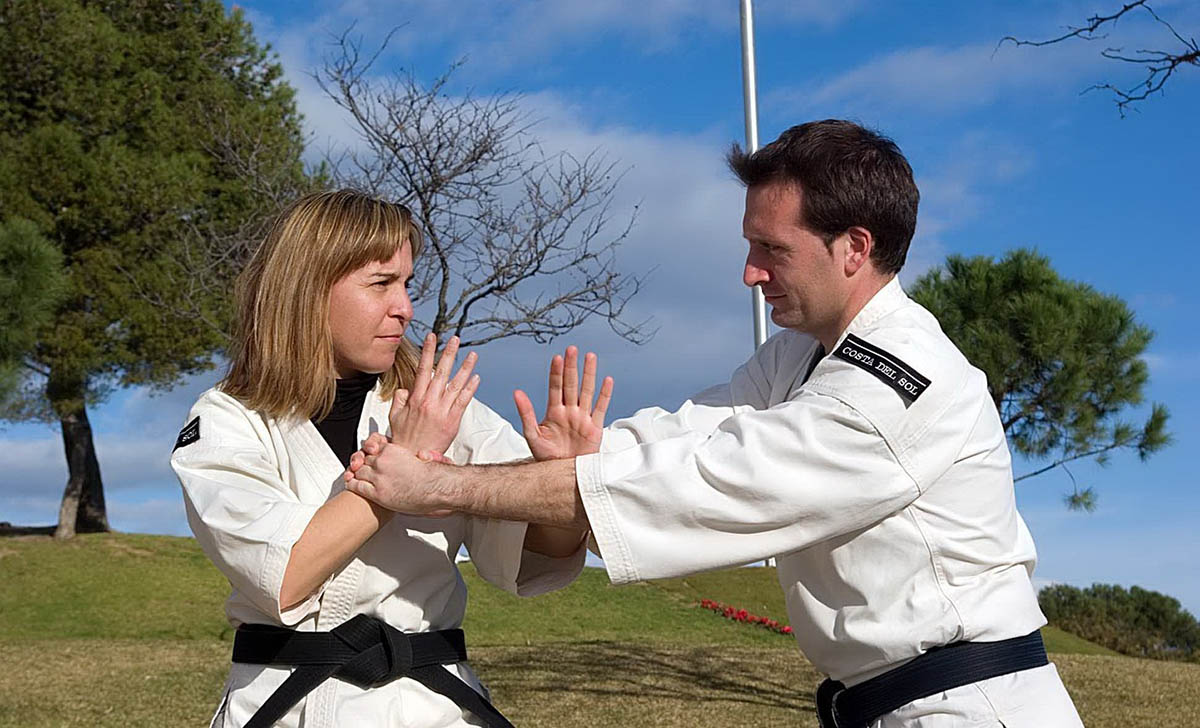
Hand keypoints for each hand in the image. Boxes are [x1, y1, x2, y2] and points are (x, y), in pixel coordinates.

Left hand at [345, 437, 453, 516]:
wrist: (437, 490)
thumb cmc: (436, 478)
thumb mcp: (429, 459)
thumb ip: (422, 455)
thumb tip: (423, 455)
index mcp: (393, 451)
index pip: (372, 446)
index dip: (370, 452)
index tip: (370, 455)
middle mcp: (383, 461)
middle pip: (363, 458)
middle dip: (362, 462)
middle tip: (362, 467)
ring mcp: (379, 476)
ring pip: (357, 471)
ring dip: (357, 473)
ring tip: (358, 477)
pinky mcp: (377, 492)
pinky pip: (356, 486)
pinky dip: (352, 484)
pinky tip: (353, 484)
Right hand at [388, 333, 479, 454]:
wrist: (412, 457)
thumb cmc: (404, 438)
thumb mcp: (394, 416)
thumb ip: (399, 399)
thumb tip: (404, 389)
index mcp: (415, 398)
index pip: (423, 368)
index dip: (428, 351)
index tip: (432, 337)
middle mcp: (430, 401)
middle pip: (441, 372)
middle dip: (448, 353)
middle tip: (455, 339)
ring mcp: (442, 410)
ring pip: (456, 384)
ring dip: (465, 368)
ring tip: (472, 355)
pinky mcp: (452, 420)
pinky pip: (463, 401)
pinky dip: (470, 389)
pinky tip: (476, 378)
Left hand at [514, 346, 613, 460]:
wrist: (562, 475)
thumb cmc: (546, 457)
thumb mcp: (532, 435)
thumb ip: (526, 413)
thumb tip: (517, 392)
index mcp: (554, 412)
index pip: (555, 387)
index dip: (556, 372)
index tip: (557, 357)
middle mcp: (569, 411)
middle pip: (571, 384)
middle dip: (572, 367)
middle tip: (572, 348)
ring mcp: (583, 418)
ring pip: (587, 391)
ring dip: (588, 374)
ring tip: (590, 356)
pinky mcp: (595, 428)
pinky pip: (601, 408)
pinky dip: (605, 394)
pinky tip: (607, 380)